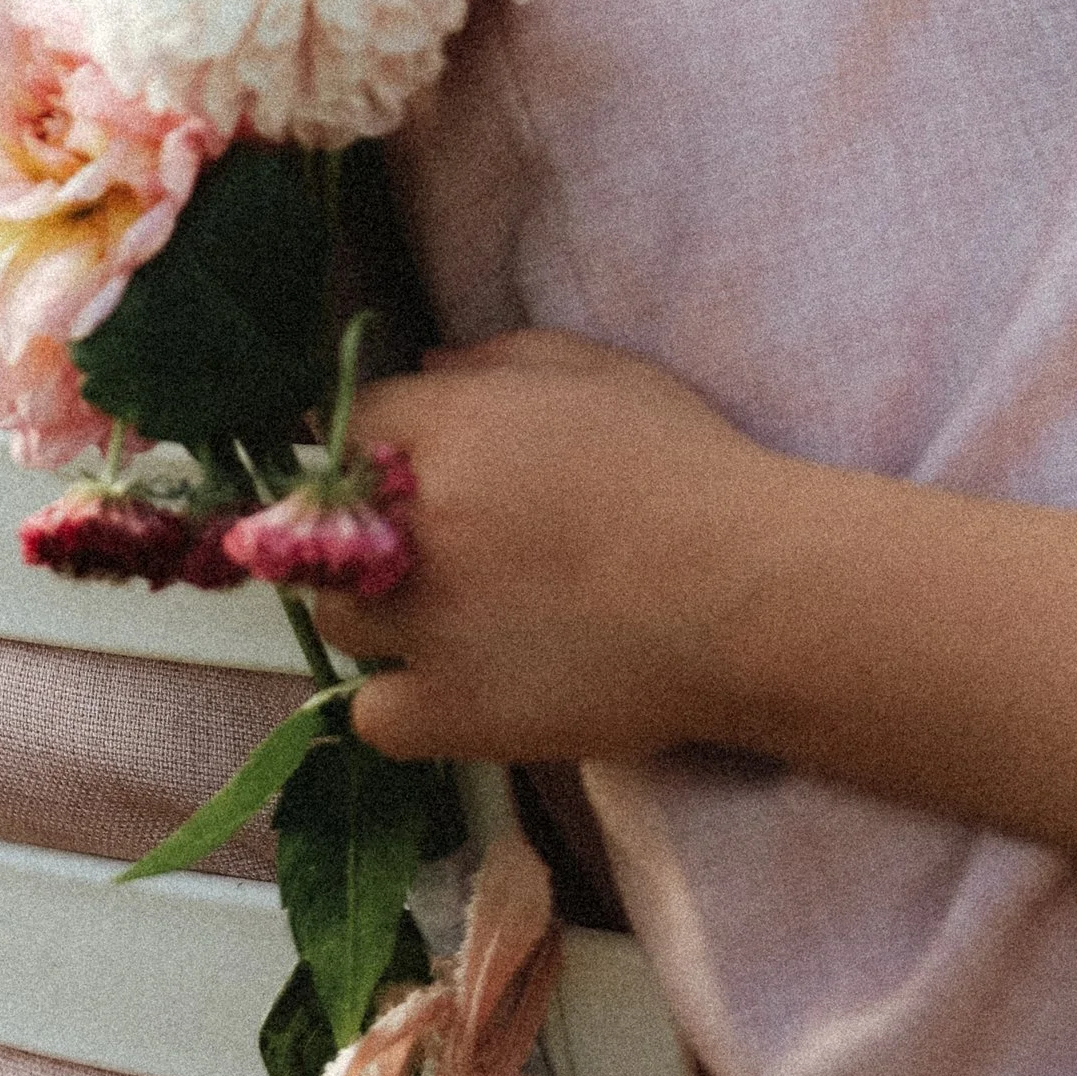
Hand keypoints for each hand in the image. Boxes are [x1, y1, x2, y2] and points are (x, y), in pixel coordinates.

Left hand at [317, 328, 782, 765]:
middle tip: (431, 549)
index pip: (347, 428)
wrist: (753, 596)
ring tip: (451, 618)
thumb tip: (427, 369)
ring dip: (380, 614)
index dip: (372, 450)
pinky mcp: (451, 713)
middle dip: (364, 535)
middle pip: (322, 531)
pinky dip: (403, 703)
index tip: (402, 473)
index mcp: (452, 429)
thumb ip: (501, 360)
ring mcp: (427, 625)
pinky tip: (457, 684)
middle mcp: (419, 523)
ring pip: (337, 621)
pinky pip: (372, 715)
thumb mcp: (606, 375)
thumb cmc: (692, 471)